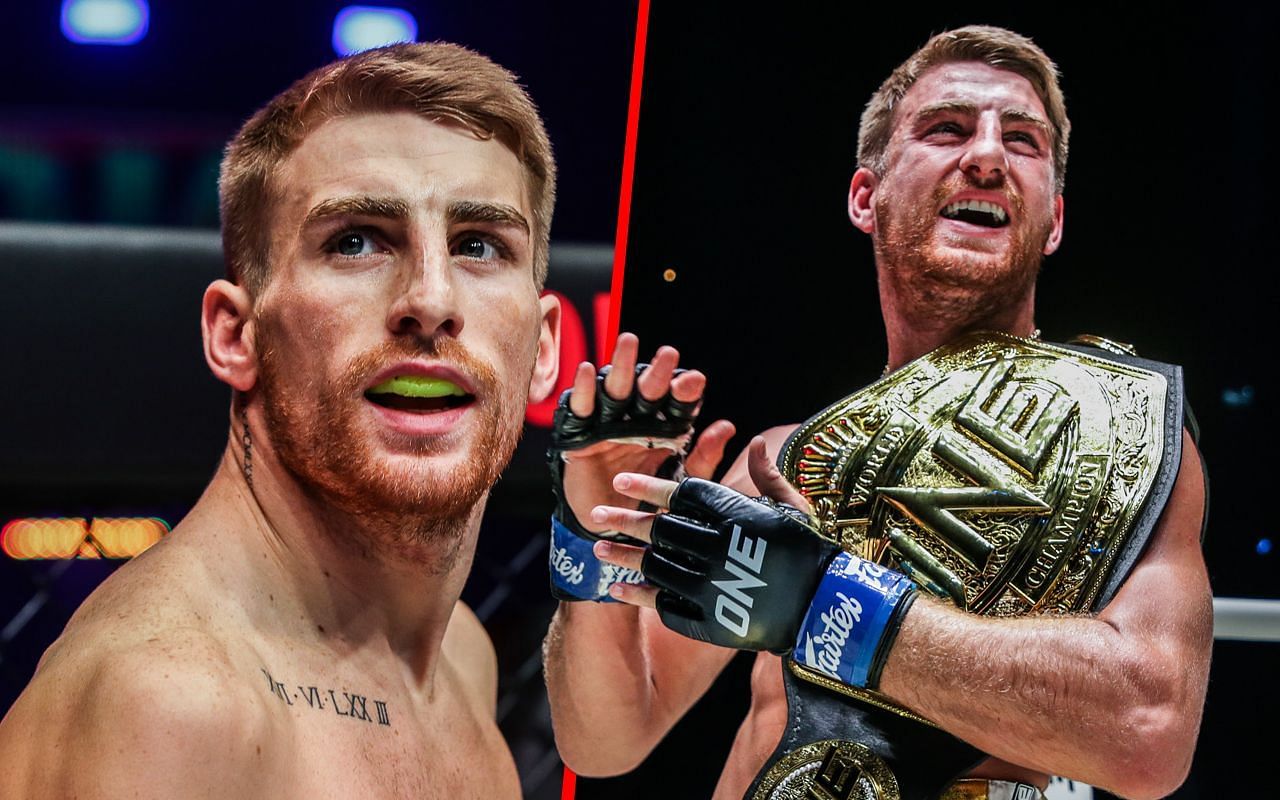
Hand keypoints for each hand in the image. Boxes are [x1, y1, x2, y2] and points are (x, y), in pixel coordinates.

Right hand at [556, 333, 734, 537]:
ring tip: (629, 341)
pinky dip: (583, 389)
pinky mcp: (581, 432)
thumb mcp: (681, 481)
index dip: (685, 389)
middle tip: (669, 354)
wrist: (611, 524)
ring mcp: (609, 421)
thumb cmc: (649, 499)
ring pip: (616, 388)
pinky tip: (586, 370)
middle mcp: (638, 418)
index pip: (677, 402)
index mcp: (665, 427)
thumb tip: (727, 426)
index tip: (695, 381)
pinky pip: (581, 408)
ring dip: (622, 365)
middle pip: (648, 389)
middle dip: (658, 372)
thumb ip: (704, 458)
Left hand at [594, 448, 916, 687]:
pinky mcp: (709, 619)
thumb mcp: (791, 507)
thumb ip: (766, 475)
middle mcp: (716, 547)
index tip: (620, 481)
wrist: (825, 607)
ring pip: (655, 566)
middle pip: (659, 530)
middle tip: (596, 516)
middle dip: (624, 521)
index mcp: (734, 515)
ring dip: (623, 557)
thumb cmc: (809, 551)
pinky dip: (638, 596)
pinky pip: (663, 605)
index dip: (648, 486)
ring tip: (598, 550)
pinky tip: (618, 589)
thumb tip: (755, 440)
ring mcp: (710, 585)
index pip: (680, 493)